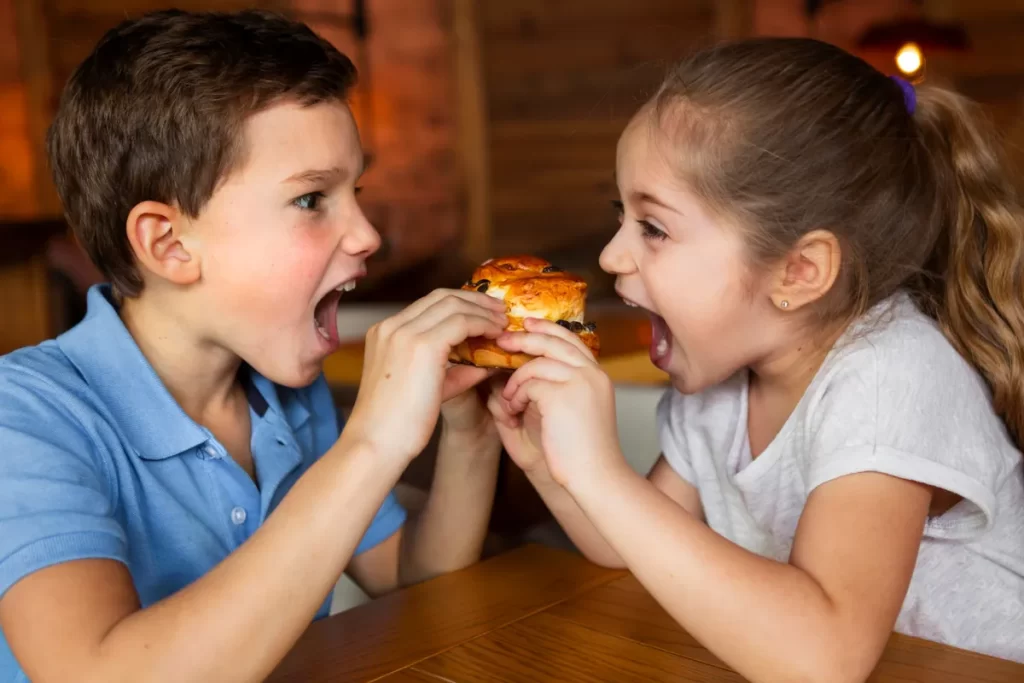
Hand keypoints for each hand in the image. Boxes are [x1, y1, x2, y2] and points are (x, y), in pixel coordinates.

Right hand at [345, 289, 506, 462]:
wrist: (376, 444)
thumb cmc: (396, 426)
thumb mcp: (425, 387)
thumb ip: (453, 371)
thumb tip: (485, 363)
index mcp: (383, 333)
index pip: (427, 305)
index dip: (460, 303)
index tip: (483, 312)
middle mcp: (391, 326)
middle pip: (441, 296)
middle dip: (475, 300)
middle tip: (499, 311)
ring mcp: (404, 332)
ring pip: (453, 304)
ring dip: (483, 310)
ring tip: (503, 322)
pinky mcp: (422, 344)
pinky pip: (462, 321)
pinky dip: (483, 324)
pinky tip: (496, 334)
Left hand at [495, 318, 622, 488]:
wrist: (594, 477)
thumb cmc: (579, 453)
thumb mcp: (568, 413)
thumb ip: (550, 390)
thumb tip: (516, 373)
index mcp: (597, 376)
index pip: (570, 339)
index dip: (546, 329)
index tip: (526, 325)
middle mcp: (592, 373)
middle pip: (554, 341)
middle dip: (524, 338)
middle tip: (502, 341)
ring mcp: (580, 382)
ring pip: (538, 363)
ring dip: (517, 380)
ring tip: (510, 399)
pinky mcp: (563, 395)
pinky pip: (530, 383)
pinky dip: (517, 396)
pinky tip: (516, 412)